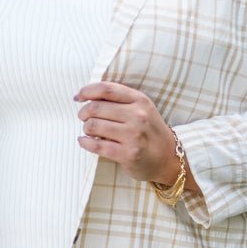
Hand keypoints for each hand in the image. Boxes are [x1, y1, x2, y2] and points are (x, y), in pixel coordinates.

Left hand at [73, 80, 198, 191]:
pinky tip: (83, 141)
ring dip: (86, 128)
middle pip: (96, 108)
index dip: (87, 91)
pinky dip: (85, 142)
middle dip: (83, 113)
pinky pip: (97, 146)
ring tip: (89, 131)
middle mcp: (138, 116)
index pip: (106, 89)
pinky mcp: (128, 154)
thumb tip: (86, 96)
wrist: (168, 158)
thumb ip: (119, 100)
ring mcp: (133, 136)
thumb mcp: (141, 109)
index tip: (78, 97)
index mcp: (140, 100)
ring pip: (94, 126)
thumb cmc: (149, 132)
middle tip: (83, 118)